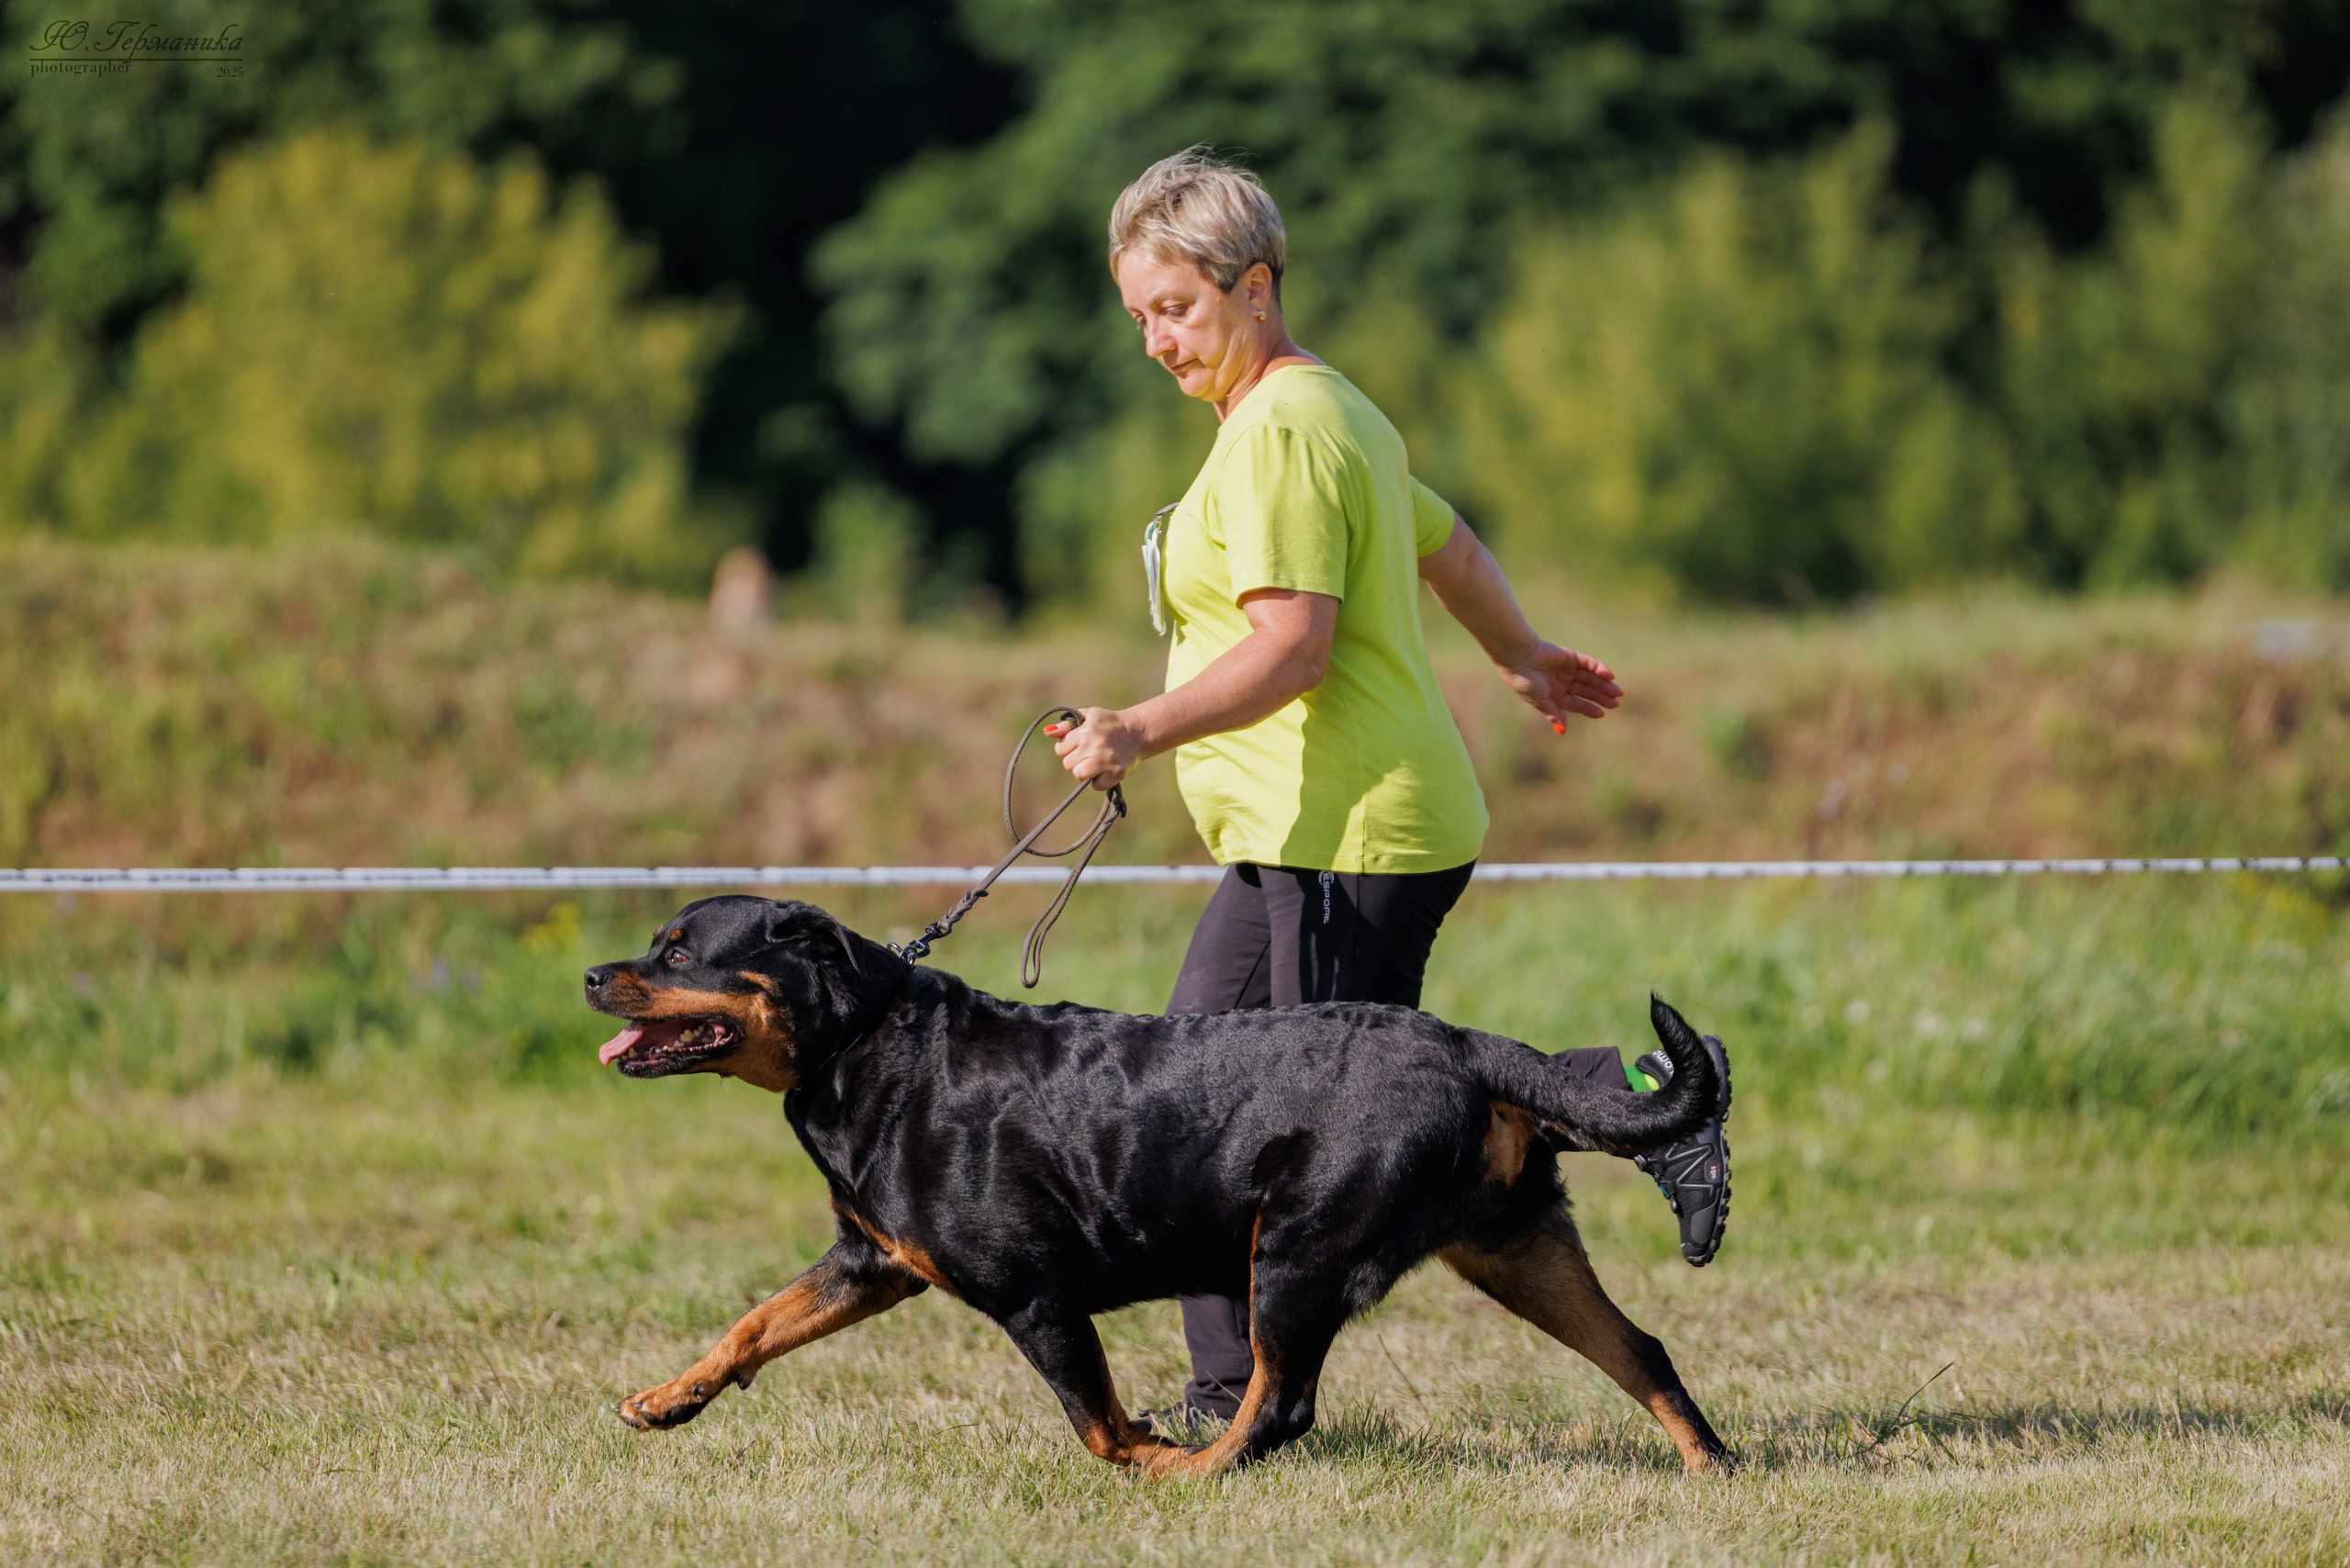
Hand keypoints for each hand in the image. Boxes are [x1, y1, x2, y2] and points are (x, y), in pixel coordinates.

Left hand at [1049, 706, 1144, 788]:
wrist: (1137, 731)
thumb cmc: (1108, 723)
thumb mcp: (1088, 716)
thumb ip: (1067, 724)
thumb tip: (1047, 732)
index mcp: (1086, 731)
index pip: (1060, 749)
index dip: (1067, 747)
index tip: (1078, 744)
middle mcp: (1095, 746)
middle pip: (1068, 764)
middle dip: (1075, 759)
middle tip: (1088, 752)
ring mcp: (1106, 761)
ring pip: (1079, 775)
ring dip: (1084, 771)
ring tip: (1094, 762)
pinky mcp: (1116, 774)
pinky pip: (1096, 785)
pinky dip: (1098, 781)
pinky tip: (1105, 770)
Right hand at [1500, 641, 1621, 729]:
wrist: (1519, 657)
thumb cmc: (1525, 681)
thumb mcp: (1540, 701)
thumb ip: (1553, 714)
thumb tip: (1563, 731)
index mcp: (1554, 695)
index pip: (1576, 703)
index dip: (1589, 708)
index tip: (1603, 714)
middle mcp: (1562, 682)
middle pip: (1586, 691)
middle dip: (1600, 697)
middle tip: (1616, 703)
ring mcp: (1567, 669)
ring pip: (1590, 678)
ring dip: (1603, 684)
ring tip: (1617, 692)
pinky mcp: (1571, 657)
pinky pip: (1588, 663)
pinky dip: (1599, 669)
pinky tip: (1609, 676)